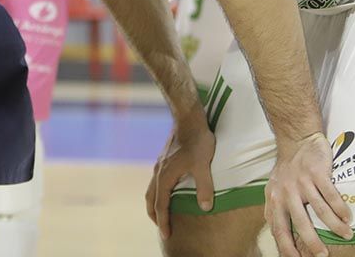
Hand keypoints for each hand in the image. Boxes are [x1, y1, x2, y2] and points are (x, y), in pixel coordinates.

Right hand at [145, 113, 216, 237]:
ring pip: (152, 188)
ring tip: (162, 212)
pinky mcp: (165, 158)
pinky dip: (158, 191)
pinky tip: (169, 190)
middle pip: (150, 198)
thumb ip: (204, 186)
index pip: (161, 205)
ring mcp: (160, 164)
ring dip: (155, 202)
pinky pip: (157, 180)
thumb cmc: (197, 140)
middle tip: (162, 227)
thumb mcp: (203, 164)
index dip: (163, 222)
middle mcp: (159, 172)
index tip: (166, 236)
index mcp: (165, 177)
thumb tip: (204, 207)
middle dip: (154, 215)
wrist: (188, 118)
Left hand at [265, 133, 352, 256]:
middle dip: (313, 242)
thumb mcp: (273, 189)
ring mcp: (302, 182)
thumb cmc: (286, 169)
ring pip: (320, 210)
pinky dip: (341, 208)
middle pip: (300, 223)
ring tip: (347, 235)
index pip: (279, 229)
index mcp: (275, 199)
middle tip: (323, 256)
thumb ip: (274, 210)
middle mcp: (287, 192)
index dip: (286, 247)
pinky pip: (331, 194)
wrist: (296, 140)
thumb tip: (274, 232)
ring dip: (335, 226)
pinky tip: (348, 217)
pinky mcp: (316, 172)